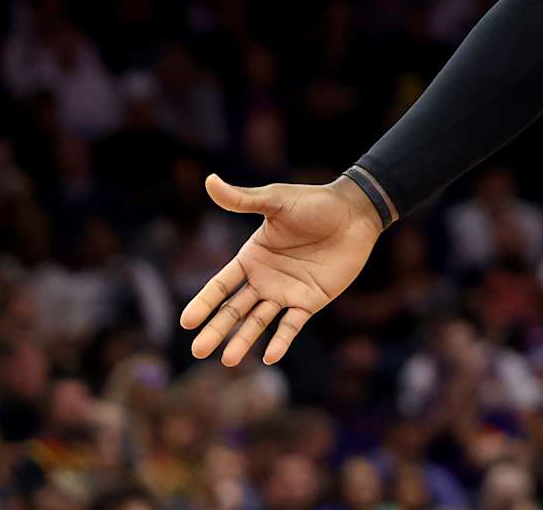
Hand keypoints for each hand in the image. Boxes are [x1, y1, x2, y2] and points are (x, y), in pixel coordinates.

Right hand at [180, 173, 383, 364]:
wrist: (356, 212)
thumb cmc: (315, 203)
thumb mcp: (276, 201)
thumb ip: (243, 199)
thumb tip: (210, 181)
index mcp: (252, 257)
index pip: (220, 285)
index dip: (204, 303)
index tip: (186, 322)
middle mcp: (265, 279)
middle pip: (234, 309)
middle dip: (216, 330)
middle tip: (197, 352)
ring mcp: (287, 292)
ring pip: (259, 322)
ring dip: (243, 341)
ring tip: (228, 361)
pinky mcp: (311, 300)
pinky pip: (292, 325)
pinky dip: (281, 341)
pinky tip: (270, 357)